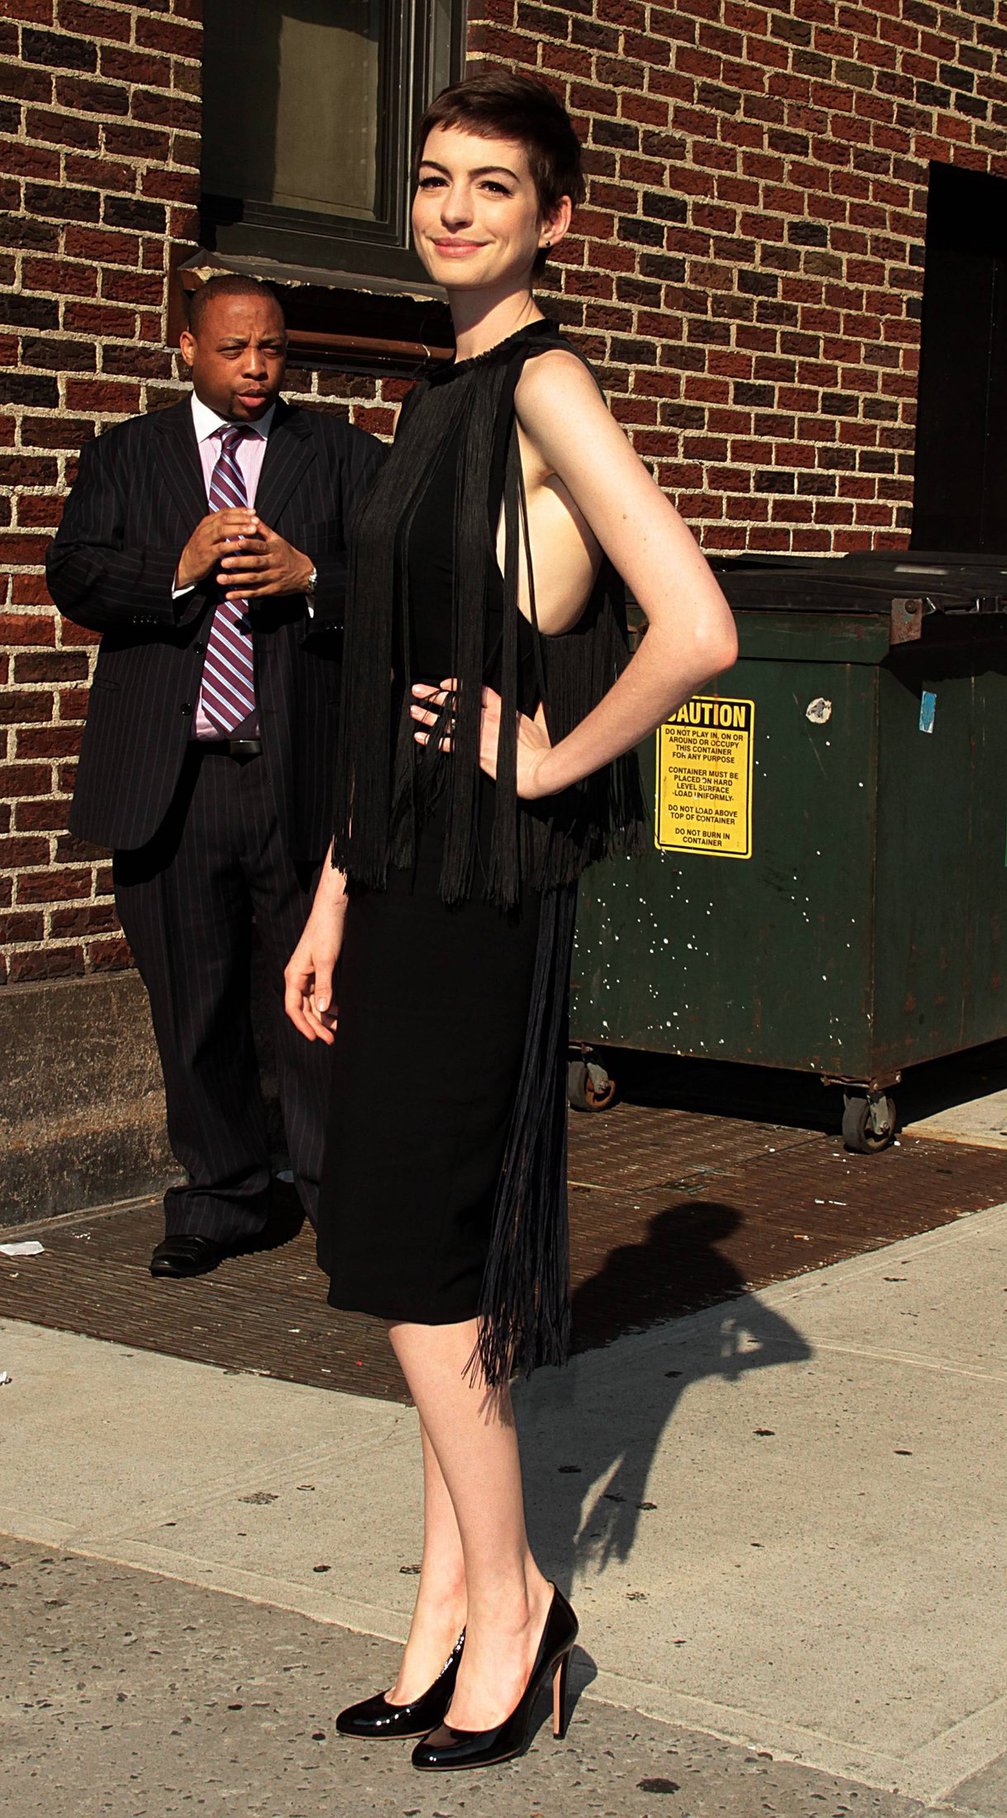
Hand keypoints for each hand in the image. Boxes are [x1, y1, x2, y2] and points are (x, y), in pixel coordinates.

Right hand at [176, 509, 258, 588]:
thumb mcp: (211, 535)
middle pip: (224, 519)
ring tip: (253, 529)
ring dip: (239, 529)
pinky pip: (221, 547)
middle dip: (242, 518)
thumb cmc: (204, 549)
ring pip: (222, 530)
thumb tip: (242, 518)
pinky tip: (243, 544)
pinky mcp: (206, 554)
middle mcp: (205, 529)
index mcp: (207, 522)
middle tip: (256, 520)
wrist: (187, 566)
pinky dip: (233, 545)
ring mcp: (205, 541)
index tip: (253, 511)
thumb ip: (223, 526)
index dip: (239, 511)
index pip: (224, 512)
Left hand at [217, 516, 313, 599]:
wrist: (304, 574)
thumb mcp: (278, 540)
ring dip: (236, 580)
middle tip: (222, 562)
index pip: (260, 546)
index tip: (236, 542)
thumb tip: (251, 516)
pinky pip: (254, 593)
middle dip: (238, 563)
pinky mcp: (270, 590)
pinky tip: (229, 595)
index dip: (249, 544)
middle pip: (254, 563)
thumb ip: (263, 530)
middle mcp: (272, 564)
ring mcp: (271, 578)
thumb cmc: (286, 554)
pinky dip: (241, 594)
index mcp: (273, 549)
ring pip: (252, 579)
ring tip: (219, 579)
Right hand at [284, 898, 346, 1044]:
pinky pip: (321, 994)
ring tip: (338, 1029)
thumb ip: (324, 986)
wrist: (333, 911)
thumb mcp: (326, 961)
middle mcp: (298, 977)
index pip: (293, 1007)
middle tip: (332, 1039)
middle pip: (304, 1008)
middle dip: (317, 1024)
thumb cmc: (326, 932)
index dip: (302, 1025)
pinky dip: (329, 1005)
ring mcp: (308, 975)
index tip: (314, 1038)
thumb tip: (322, 1011)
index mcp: (294, 975)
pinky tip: (339, 1012)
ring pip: (313, 1003)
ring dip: (324, 1017)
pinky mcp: (319, 971)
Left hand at [411, 678, 554, 798]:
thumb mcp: (541, 723)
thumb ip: (538, 710)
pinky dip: (433, 741)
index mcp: (503, 709)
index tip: (445, 683)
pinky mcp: (474, 753)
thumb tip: (543, 701)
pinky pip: (447, 744)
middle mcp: (487, 719)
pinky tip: (420, 737)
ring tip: (413, 710)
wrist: (537, 770)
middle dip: (435, 695)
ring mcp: (479, 736)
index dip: (458, 686)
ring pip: (448, 722)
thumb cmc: (542, 749)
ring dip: (428, 716)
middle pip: (455, 703)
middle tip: (418, 689)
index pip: (476, 691)